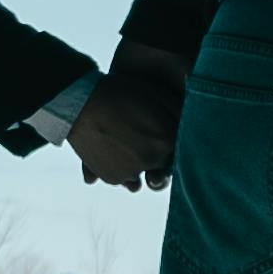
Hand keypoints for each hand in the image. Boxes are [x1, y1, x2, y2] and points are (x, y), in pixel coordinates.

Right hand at [68, 75, 176, 190]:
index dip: (176, 142)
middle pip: (166, 167)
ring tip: (130, 148)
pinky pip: (125, 179)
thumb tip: (192, 124)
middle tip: (147, 141)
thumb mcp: (157, 95)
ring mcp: (131, 172)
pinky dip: (122, 169)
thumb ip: (179, 112)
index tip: (168, 135)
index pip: (184, 150)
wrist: (80, 102)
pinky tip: (115, 151)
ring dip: (141, 167)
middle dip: (161, 158)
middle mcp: (153, 161)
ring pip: (145, 176)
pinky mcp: (112, 178)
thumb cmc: (121, 93)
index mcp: (168, 140)